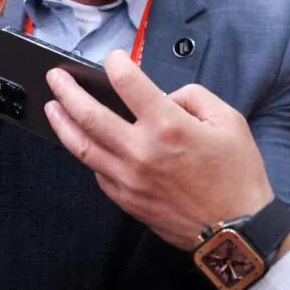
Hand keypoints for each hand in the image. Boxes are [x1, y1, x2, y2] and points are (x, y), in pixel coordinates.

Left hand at [44, 50, 274, 249]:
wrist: (238, 232)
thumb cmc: (237, 176)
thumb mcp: (229, 121)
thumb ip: (194, 97)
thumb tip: (165, 95)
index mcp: (168, 126)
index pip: (128, 83)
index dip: (116, 63)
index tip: (113, 58)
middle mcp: (141, 151)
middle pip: (88, 115)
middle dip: (66, 91)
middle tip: (55, 78)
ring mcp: (129, 178)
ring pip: (81, 146)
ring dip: (62, 123)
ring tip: (52, 107)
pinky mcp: (126, 199)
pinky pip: (97, 172)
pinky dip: (87, 154)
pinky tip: (83, 143)